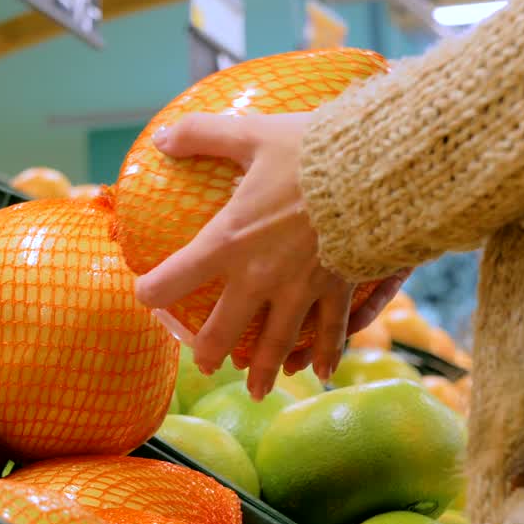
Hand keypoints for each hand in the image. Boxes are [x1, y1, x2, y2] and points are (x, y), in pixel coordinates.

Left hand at [134, 112, 403, 399]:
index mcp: (228, 241)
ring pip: (276, 346)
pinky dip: (325, 356)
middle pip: (223, 333)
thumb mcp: (252, 134)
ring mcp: (301, 291)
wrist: (378, 168)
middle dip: (208, 353)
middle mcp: (259, 277)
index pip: (173, 280)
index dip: (151, 293)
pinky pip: (330, 333)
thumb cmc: (311, 149)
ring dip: (263, 373)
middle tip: (205, 364)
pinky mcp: (338, 290)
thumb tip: (160, 136)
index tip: (145, 298)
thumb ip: (202, 134)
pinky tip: (322, 374)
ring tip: (258, 390)